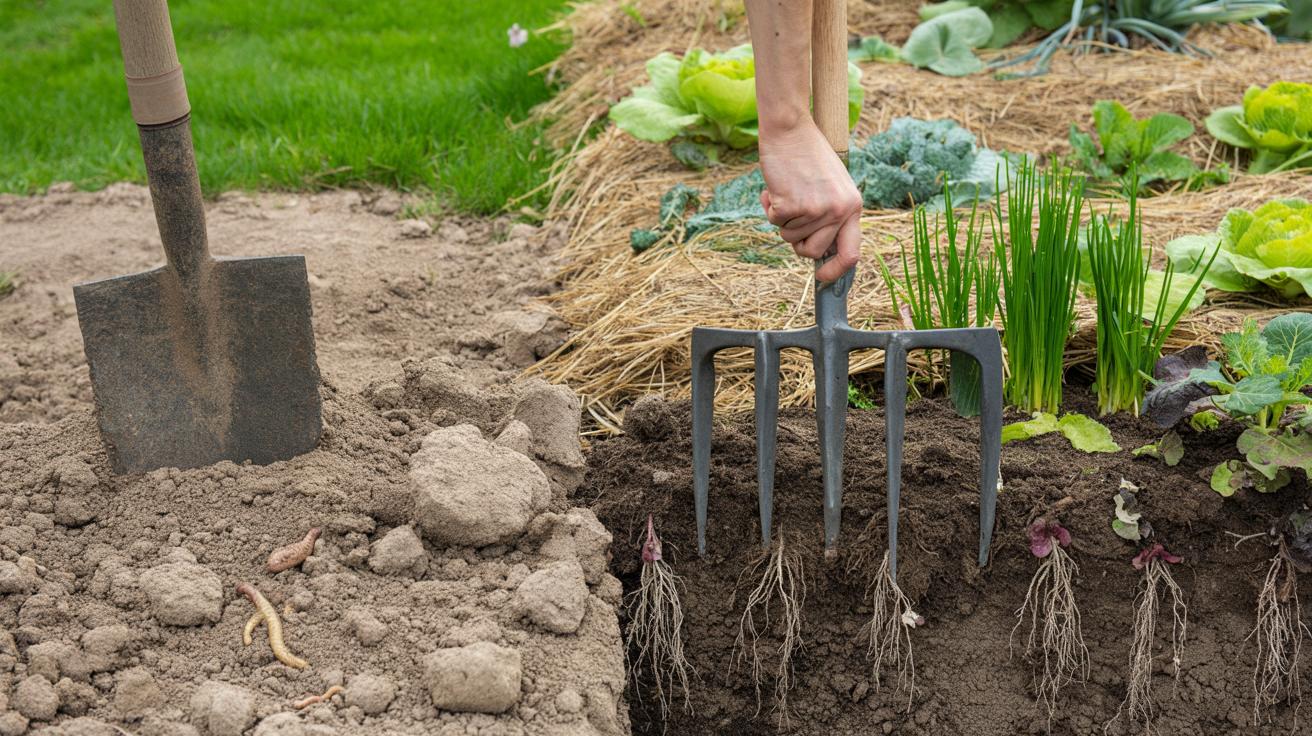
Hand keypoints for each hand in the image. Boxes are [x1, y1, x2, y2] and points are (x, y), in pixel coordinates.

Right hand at [758, 119, 862, 281]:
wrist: (790, 129)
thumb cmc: (808, 155)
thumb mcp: (832, 185)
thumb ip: (831, 215)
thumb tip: (816, 251)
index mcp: (853, 206)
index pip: (851, 253)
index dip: (836, 271)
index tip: (822, 278)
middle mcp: (838, 211)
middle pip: (811, 251)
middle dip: (796, 240)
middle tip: (791, 216)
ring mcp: (816, 210)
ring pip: (789, 236)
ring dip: (782, 217)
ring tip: (786, 189)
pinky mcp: (792, 205)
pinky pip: (774, 222)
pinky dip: (769, 206)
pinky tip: (775, 186)